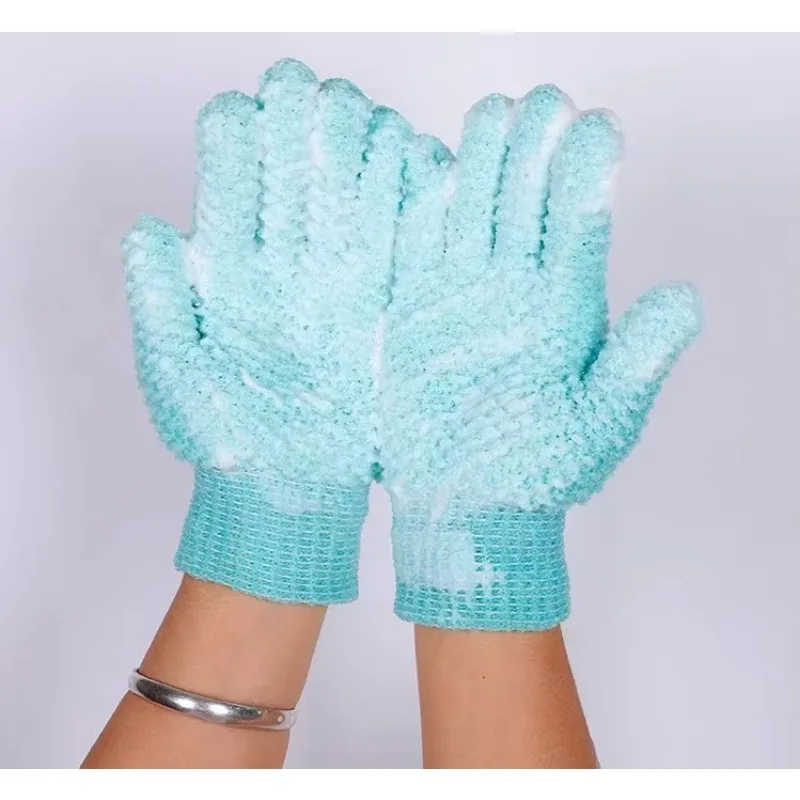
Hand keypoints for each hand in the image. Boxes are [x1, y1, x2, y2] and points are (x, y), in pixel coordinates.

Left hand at [123, 59, 410, 603]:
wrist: (294, 486)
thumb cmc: (232, 437)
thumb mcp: (178, 375)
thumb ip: (161, 298)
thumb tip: (152, 228)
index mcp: (232, 263)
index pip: (233, 167)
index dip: (240, 130)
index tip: (251, 115)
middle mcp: (288, 258)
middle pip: (297, 159)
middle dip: (307, 119)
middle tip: (319, 102)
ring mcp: (341, 274)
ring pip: (355, 180)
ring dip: (363, 142)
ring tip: (370, 128)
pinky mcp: (386, 296)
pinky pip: (404, 227)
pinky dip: (413, 189)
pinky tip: (416, 170)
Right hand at [382, 86, 701, 629]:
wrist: (467, 506)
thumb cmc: (539, 472)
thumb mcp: (599, 422)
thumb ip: (636, 359)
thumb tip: (684, 298)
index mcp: (562, 312)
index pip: (575, 229)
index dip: (583, 176)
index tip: (593, 128)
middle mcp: (513, 297)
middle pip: (523, 209)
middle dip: (533, 153)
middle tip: (543, 103)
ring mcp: (460, 301)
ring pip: (472, 219)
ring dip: (481, 167)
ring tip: (493, 115)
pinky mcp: (414, 316)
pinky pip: (418, 254)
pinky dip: (421, 212)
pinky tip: (430, 169)